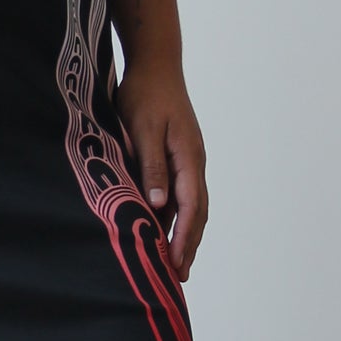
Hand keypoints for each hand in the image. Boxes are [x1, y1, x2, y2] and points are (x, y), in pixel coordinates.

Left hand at [115, 64, 208, 279]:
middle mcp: (194, 162)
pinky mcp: (178, 156)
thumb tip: (159, 204)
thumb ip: (151, 166)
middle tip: (179, 276)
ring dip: (183, 234)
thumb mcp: (143, 129)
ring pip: (190, 205)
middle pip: (196, 212)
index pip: (190, 207)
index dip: (184, 238)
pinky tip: (162, 230)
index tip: (177, 265)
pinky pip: (180, 193)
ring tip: (174, 264)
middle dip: (188, 244)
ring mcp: (188, 159)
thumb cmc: (145, 93)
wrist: (155, 63)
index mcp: (188, 157)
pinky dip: (174, 216)